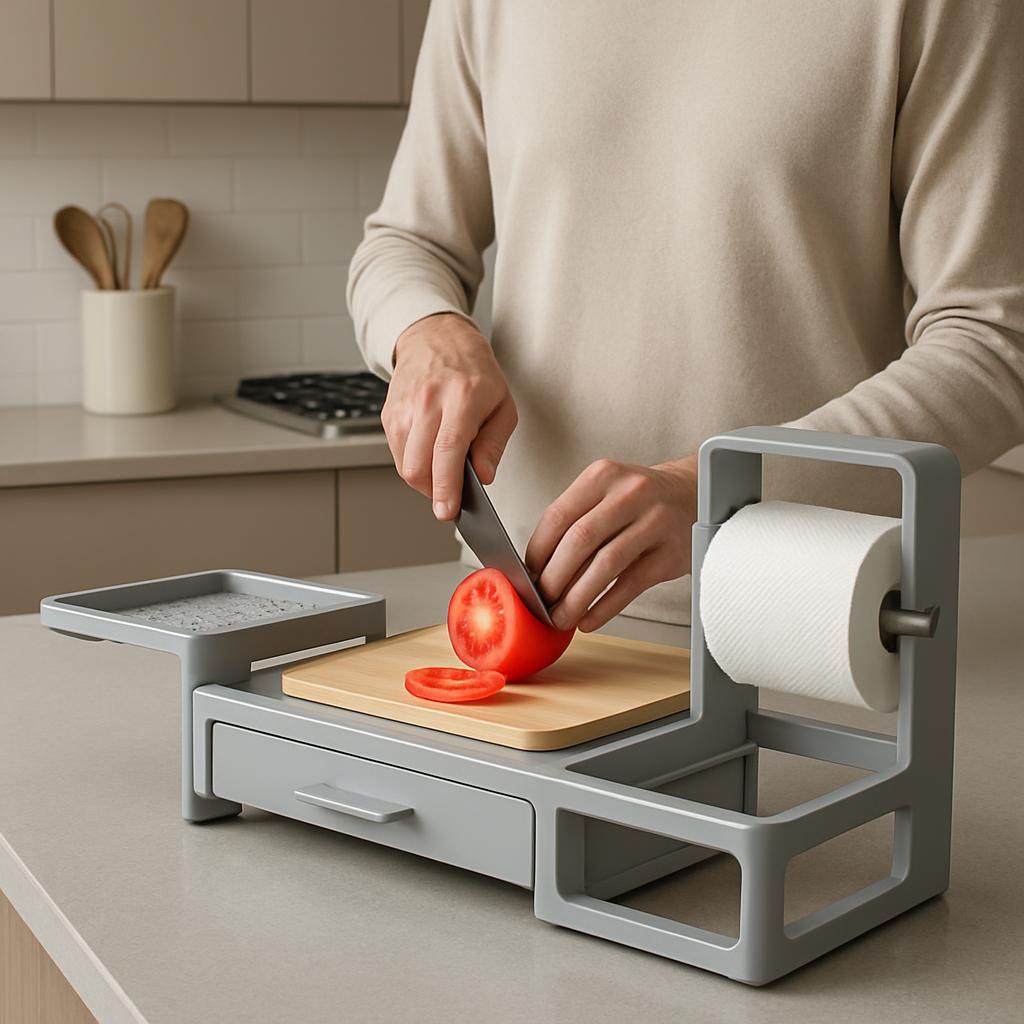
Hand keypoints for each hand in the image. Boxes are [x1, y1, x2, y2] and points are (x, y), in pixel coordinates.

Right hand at [383, 313, 517, 519]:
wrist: (436, 338)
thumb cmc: (474, 372)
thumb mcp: (502, 404)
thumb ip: (494, 443)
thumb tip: (483, 475)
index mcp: (462, 397)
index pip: (448, 450)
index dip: (446, 486)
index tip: (446, 511)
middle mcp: (428, 401)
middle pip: (419, 464)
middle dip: (433, 491)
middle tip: (450, 496)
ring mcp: (403, 407)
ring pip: (404, 464)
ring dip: (423, 480)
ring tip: (443, 472)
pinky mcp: (388, 413)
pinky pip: (396, 453)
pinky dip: (412, 463)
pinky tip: (428, 454)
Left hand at [525, 456, 697, 631]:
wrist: (691, 496)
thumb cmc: (637, 501)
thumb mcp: (605, 494)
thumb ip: (574, 522)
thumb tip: (537, 570)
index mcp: (602, 476)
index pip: (558, 516)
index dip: (538, 552)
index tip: (528, 576)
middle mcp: (630, 493)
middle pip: (579, 541)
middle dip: (554, 578)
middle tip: (541, 601)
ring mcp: (655, 521)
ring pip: (605, 565)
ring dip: (577, 598)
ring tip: (562, 617)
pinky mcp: (671, 553)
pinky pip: (630, 585)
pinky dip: (605, 607)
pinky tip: (589, 619)